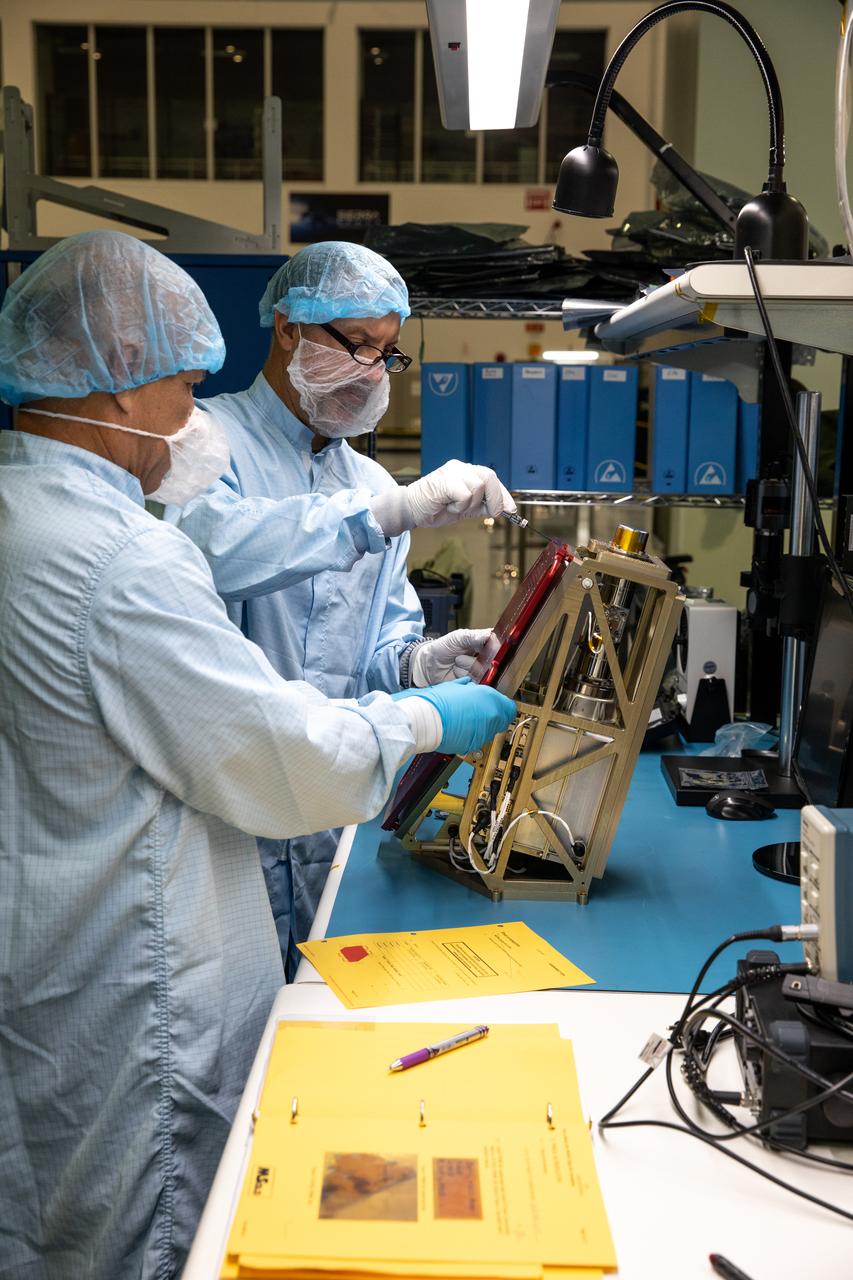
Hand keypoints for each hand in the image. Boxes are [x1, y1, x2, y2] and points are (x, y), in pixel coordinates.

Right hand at [369, 460, 514, 536]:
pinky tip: (448, 505)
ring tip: (455, 507)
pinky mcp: (445, 480)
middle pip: (490, 477)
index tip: (510, 509)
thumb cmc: (435, 508)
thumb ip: (483, 506)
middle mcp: (460, 468)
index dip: (503, 494)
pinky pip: (466, 494)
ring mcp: (452, 472)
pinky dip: (460, 505)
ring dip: (470, 505)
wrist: (412, 511)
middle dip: (495, 498)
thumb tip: (504, 508)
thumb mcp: (465, 509)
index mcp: (466, 472)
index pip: (491, 479)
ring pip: (479, 487)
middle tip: (493, 513)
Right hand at [394, 677, 515, 756]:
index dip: (503, 706)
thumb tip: (469, 687)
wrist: (423, 720)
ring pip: (490, 731)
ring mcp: (482, 733)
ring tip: (464, 719)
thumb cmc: (435, 702)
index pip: (509, 707)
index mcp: (489, 699)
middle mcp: (490, 717)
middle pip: (501, 720)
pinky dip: (471, 735)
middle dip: (492, 716)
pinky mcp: (472, 745)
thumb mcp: (454, 686)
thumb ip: (468, 688)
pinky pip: (477, 740)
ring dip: (481, 726)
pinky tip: (459, 729)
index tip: (497, 705)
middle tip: (477, 711)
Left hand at [411, 628, 491, 686]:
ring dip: (465, 665)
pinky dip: (462, 675)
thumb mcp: (457, 637)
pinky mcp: (474, 684)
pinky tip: (455, 672)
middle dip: (476, 658)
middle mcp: (485, 658)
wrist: (429, 665)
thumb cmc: (443, 648)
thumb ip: (473, 636)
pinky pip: (475, 680)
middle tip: (459, 656)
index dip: (495, 647)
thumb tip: (489, 635)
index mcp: (484, 643)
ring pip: (482, 670)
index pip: (498, 644)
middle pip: (493, 660)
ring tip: (456, 662)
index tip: (486, 647)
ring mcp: (480, 672)